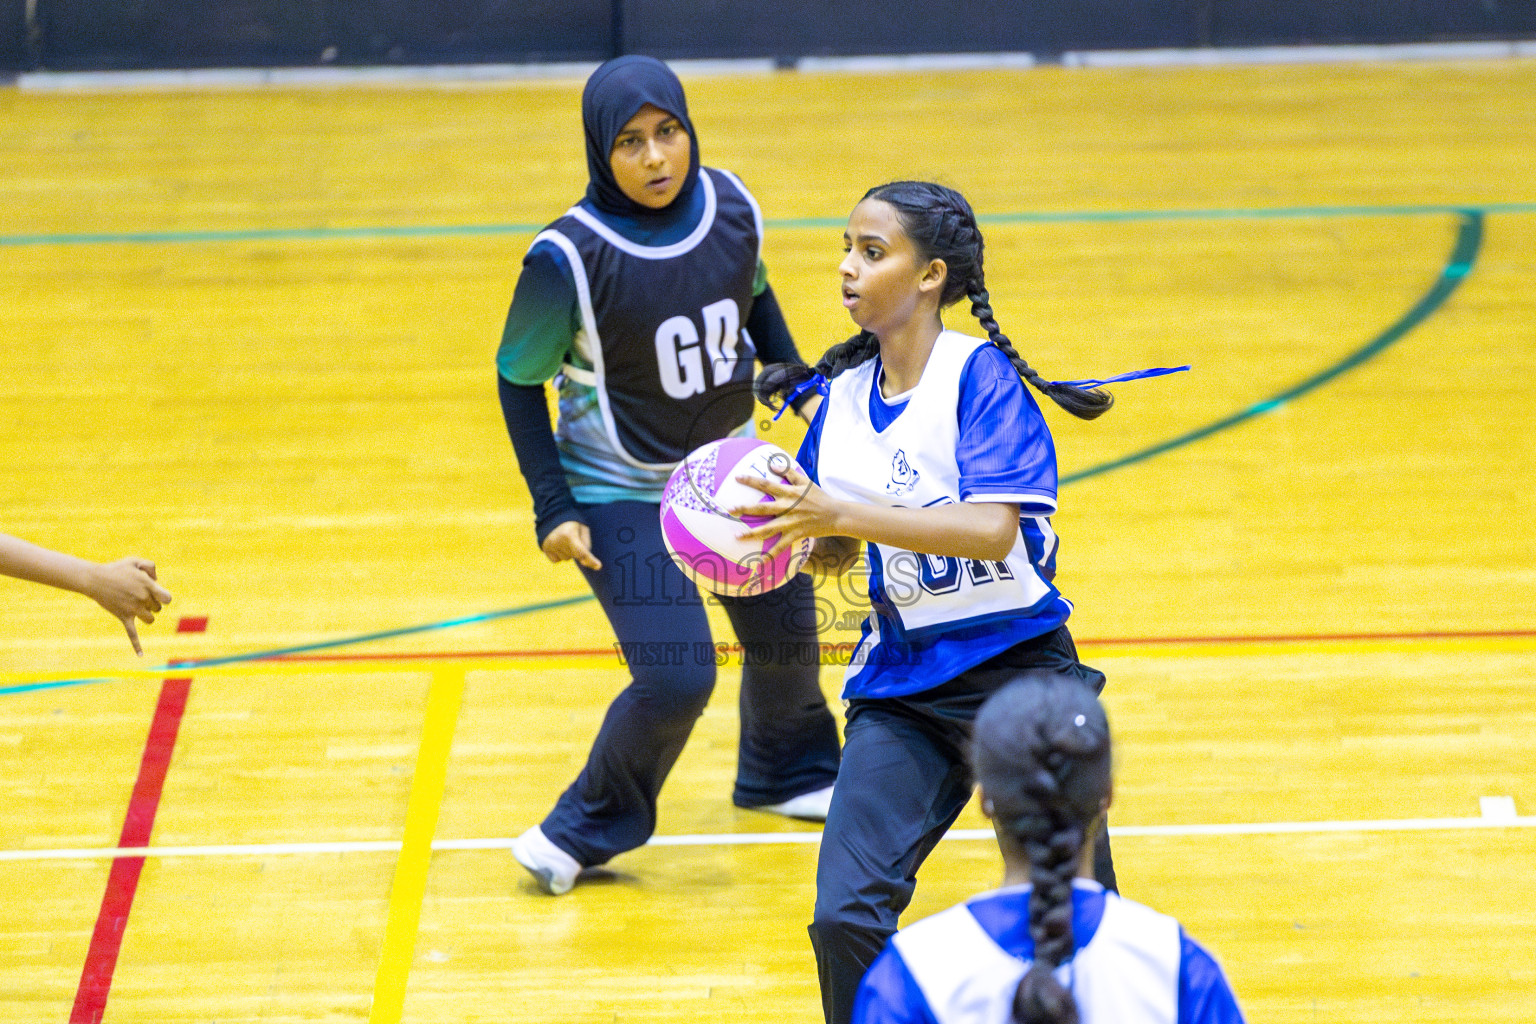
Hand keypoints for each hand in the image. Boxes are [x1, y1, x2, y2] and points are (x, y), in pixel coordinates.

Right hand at [84, 557, 172, 655]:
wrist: (94, 579)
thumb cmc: (115, 569)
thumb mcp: (135, 561)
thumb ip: (150, 566)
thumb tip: (156, 580)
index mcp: (148, 586)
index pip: (167, 598)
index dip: (163, 597)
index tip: (156, 593)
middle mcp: (142, 599)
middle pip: (158, 608)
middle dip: (152, 603)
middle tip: (138, 594)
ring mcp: (133, 609)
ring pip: (150, 620)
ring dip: (147, 615)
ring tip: (138, 607)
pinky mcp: (123, 617)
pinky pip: (132, 634)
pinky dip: (137, 645)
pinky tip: (141, 655)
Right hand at [540, 520, 601, 570]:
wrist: (552, 514)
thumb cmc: (571, 521)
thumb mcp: (583, 527)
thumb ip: (586, 542)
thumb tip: (585, 559)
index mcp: (569, 535)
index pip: (581, 553)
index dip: (591, 560)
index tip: (598, 566)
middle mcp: (558, 542)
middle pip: (574, 556)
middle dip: (577, 550)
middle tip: (574, 537)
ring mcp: (550, 546)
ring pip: (566, 559)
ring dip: (568, 552)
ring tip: (565, 539)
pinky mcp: (544, 548)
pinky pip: (556, 560)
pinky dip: (560, 555)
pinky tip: (559, 544)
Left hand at [728, 461, 844, 558]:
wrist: (835, 515)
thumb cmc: (819, 497)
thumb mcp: (805, 481)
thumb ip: (789, 471)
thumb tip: (772, 464)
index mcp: (789, 493)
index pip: (767, 484)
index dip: (751, 480)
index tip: (737, 478)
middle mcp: (787, 507)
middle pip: (762, 508)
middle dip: (745, 509)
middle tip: (730, 510)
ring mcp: (791, 522)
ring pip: (768, 529)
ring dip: (751, 534)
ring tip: (736, 537)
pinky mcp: (796, 535)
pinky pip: (780, 547)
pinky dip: (770, 556)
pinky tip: (759, 563)